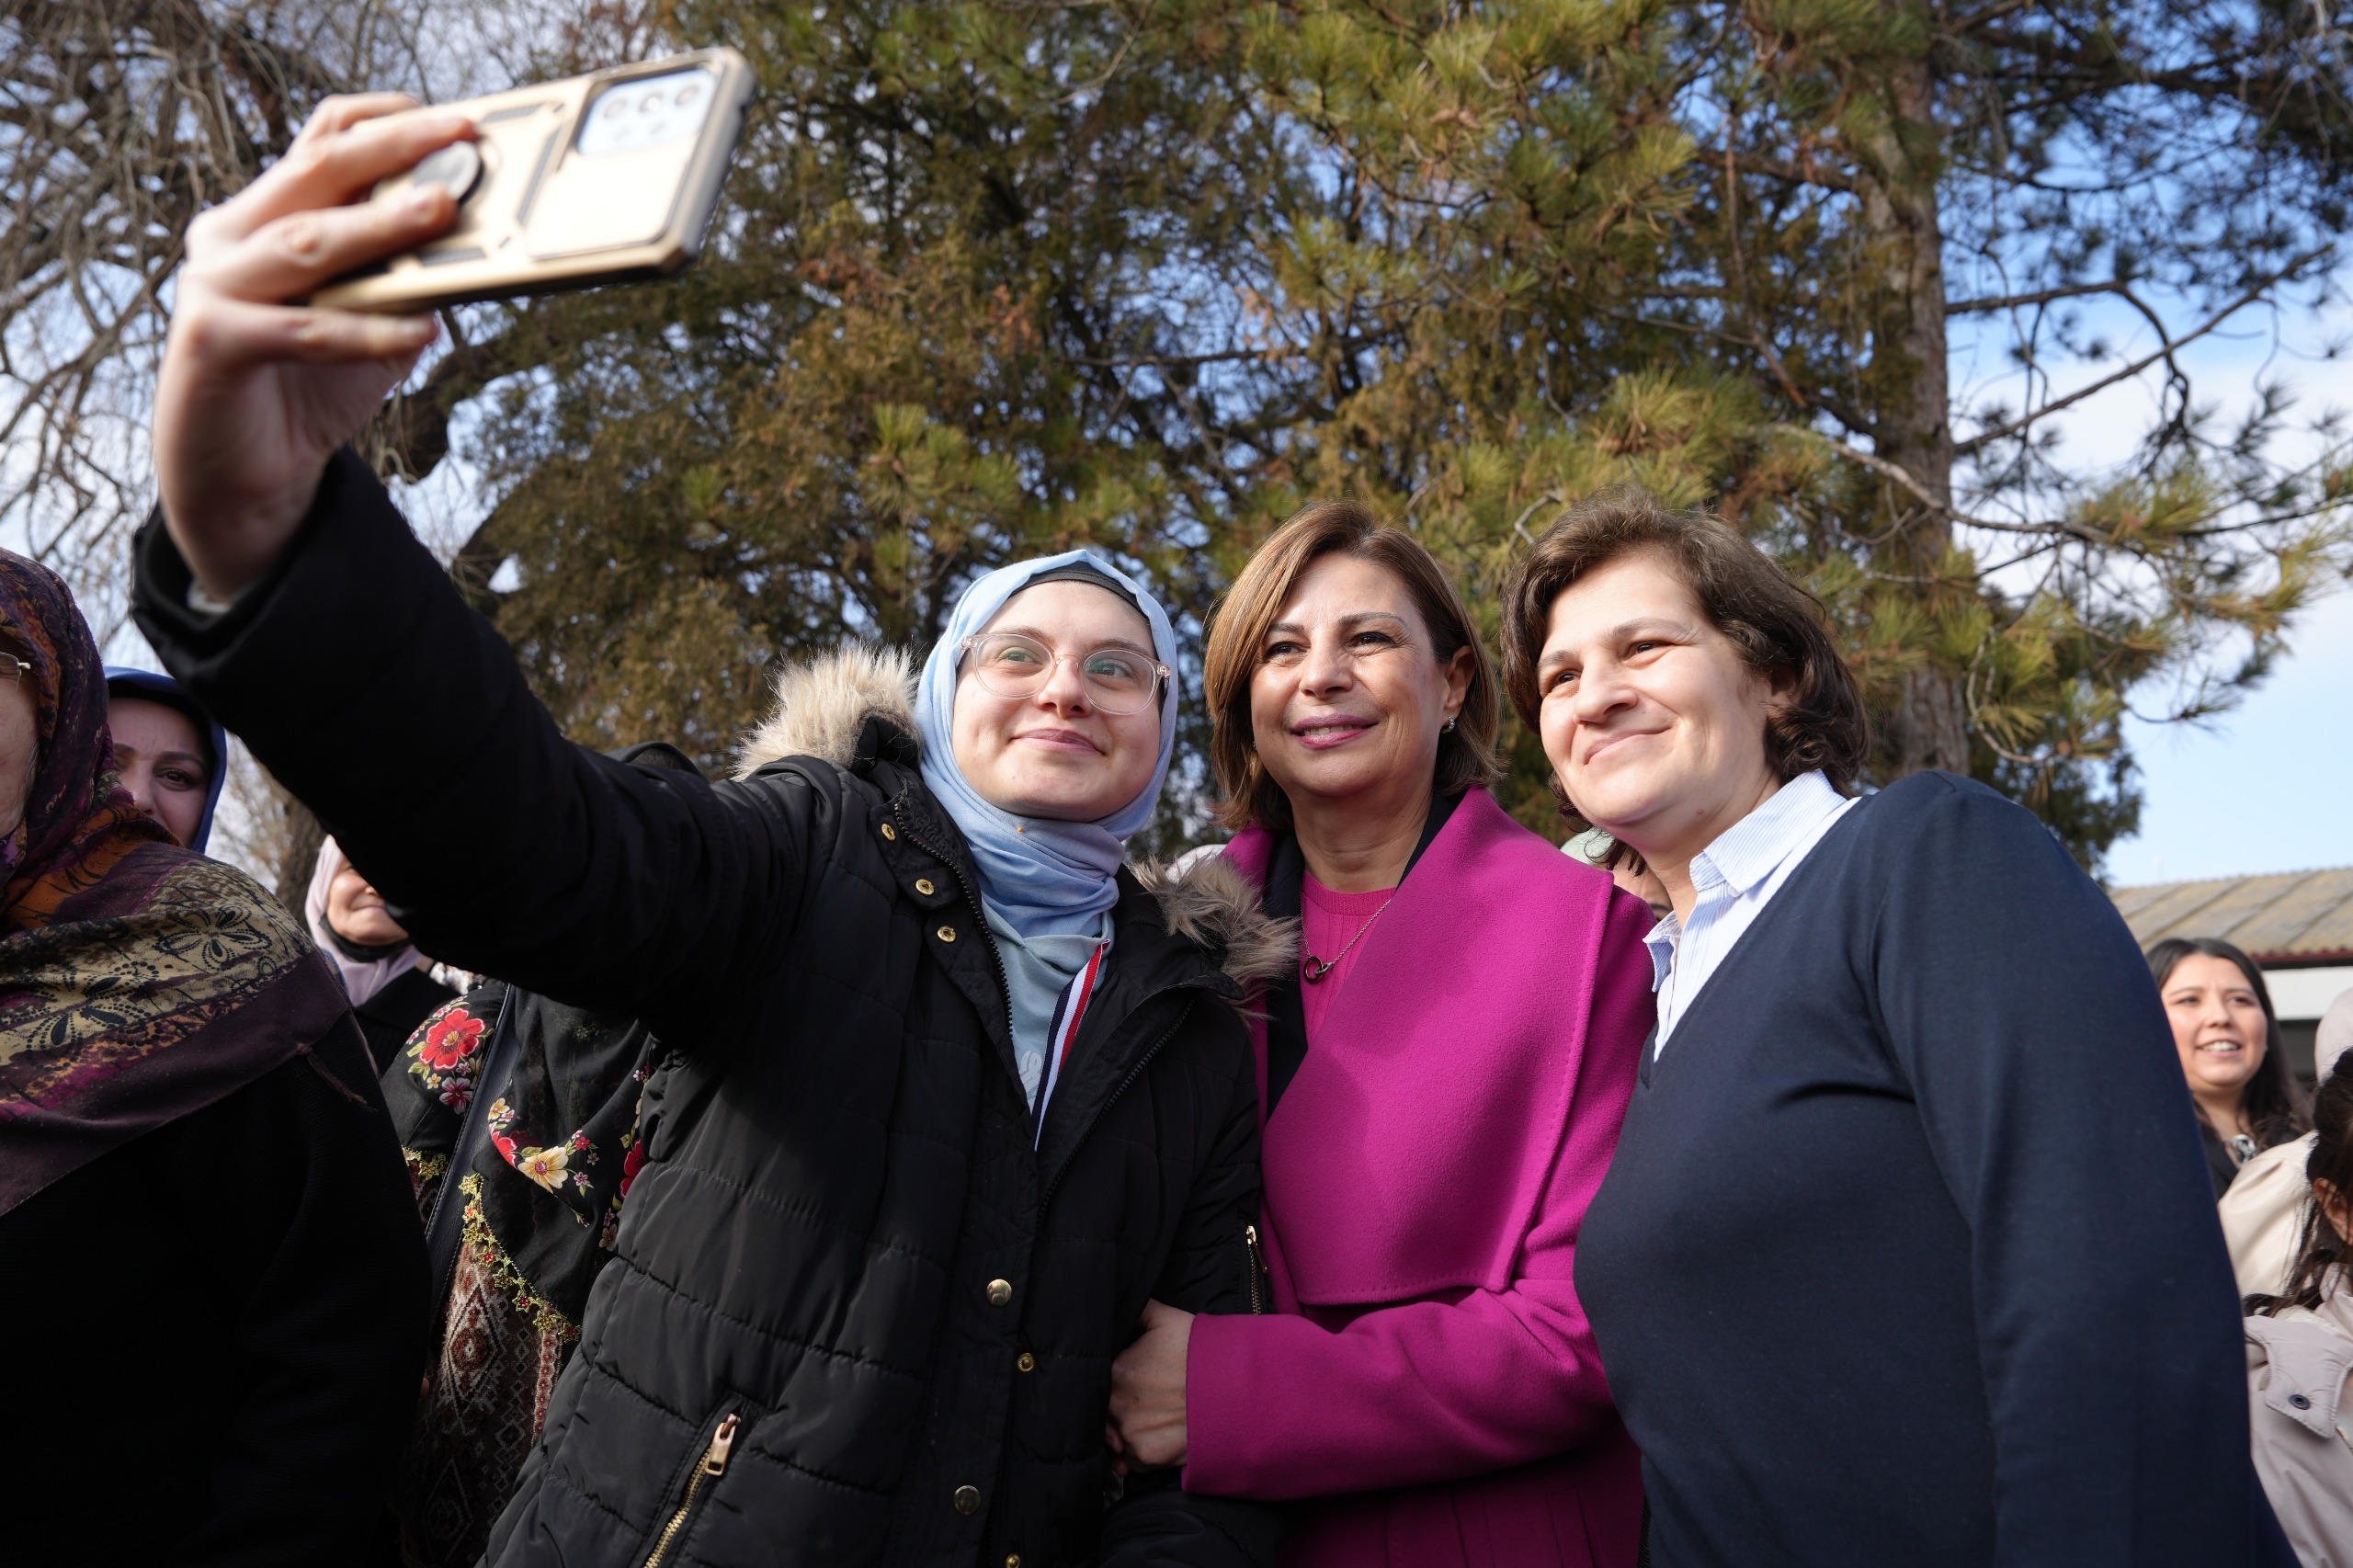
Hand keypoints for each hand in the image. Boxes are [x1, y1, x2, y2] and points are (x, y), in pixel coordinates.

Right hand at [154, 95, 474, 601]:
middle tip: (459, 136)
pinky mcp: (212, 343)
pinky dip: (366, 331)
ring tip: (440, 211)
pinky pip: (303, 330)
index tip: (450, 116)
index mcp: (264, 215)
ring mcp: (214, 286)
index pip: (319, 144)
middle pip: (314, 173)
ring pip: (306, 243)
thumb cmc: (311, 387)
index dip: (381, 121)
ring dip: (379, 226)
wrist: (245, 475)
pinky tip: (419, 333)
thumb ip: (406, 280)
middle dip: (391, 149)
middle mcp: (230, 237)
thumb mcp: (371, 321)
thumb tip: (478, 243)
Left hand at [1106, 1298, 1192, 1469]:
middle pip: (1104, 1411)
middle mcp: (1116, 1405)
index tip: (1126, 1384)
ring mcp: (1130, 1434)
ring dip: (1126, 1432)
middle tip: (1140, 1403)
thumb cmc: (1200, 1352)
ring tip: (1150, 1421)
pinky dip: (1138, 1454)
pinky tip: (1156, 1438)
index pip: (1096, 1382)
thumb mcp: (1166, 1319)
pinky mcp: (1146, 1458)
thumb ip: (1138, 1309)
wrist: (1234, 1391)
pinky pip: (1130, 1461)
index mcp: (1115, 1372)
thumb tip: (1120, 1298)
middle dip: (1117, 1409)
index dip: (1111, 1384)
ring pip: (1115, 1437)